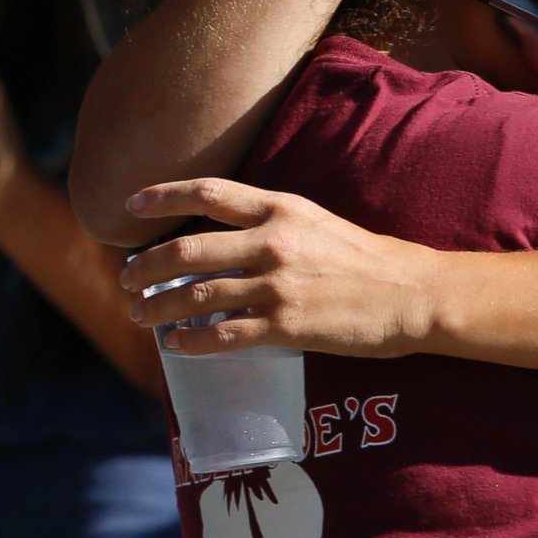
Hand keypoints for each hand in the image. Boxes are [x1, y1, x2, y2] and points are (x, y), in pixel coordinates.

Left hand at [116, 179, 444, 358]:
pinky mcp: (285, 325)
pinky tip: (177, 345)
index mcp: (280, 207)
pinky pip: (223, 334)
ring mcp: (277, 285)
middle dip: (145, 266)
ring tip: (140, 315)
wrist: (412, 294)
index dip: (161, 196)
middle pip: (187, 249)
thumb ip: (271, 223)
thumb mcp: (315, 222)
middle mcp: (272, 241)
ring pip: (196, 294)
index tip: (130, 206)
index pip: (206, 192)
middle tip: (126, 278)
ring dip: (158, 307)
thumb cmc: (367, 259)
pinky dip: (192, 340)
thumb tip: (225, 236)